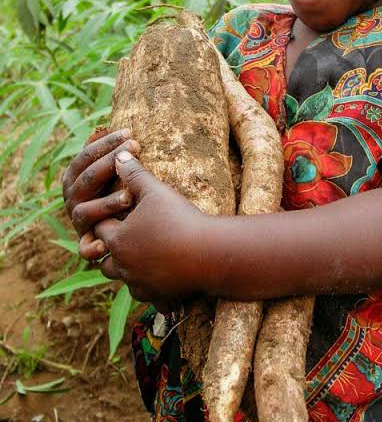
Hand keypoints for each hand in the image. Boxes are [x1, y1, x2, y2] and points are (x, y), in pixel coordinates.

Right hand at [62, 128, 139, 258]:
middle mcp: (72, 198)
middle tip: (135, 150)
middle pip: (88, 179)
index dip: (106, 144)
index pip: (86, 156)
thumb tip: (102, 126)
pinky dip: (93, 247)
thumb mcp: (109, 169)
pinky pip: (85, 248)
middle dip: (110, 163)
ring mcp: (78, 221)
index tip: (130, 133)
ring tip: (129, 197)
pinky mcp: (85, 244)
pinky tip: (107, 244)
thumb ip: (104, 151)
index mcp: (74, 177)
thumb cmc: (112, 189)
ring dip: (106, 204)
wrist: (116, 228)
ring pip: (86, 212)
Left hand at [93, 151, 207, 303]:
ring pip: (123, 280)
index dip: (107, 219)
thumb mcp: (155, 191)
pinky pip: (147, 296)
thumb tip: (120, 155)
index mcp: (118, 240)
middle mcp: (123, 266)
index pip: (101, 229)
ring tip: (139, 257)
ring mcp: (140, 284)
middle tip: (124, 236)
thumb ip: (135, 174)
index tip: (115, 212)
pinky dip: (149, 287)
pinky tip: (159, 278)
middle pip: (104, 260)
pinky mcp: (158, 297)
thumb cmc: (180, 219)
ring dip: (127, 269)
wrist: (209, 253)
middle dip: (111, 249)